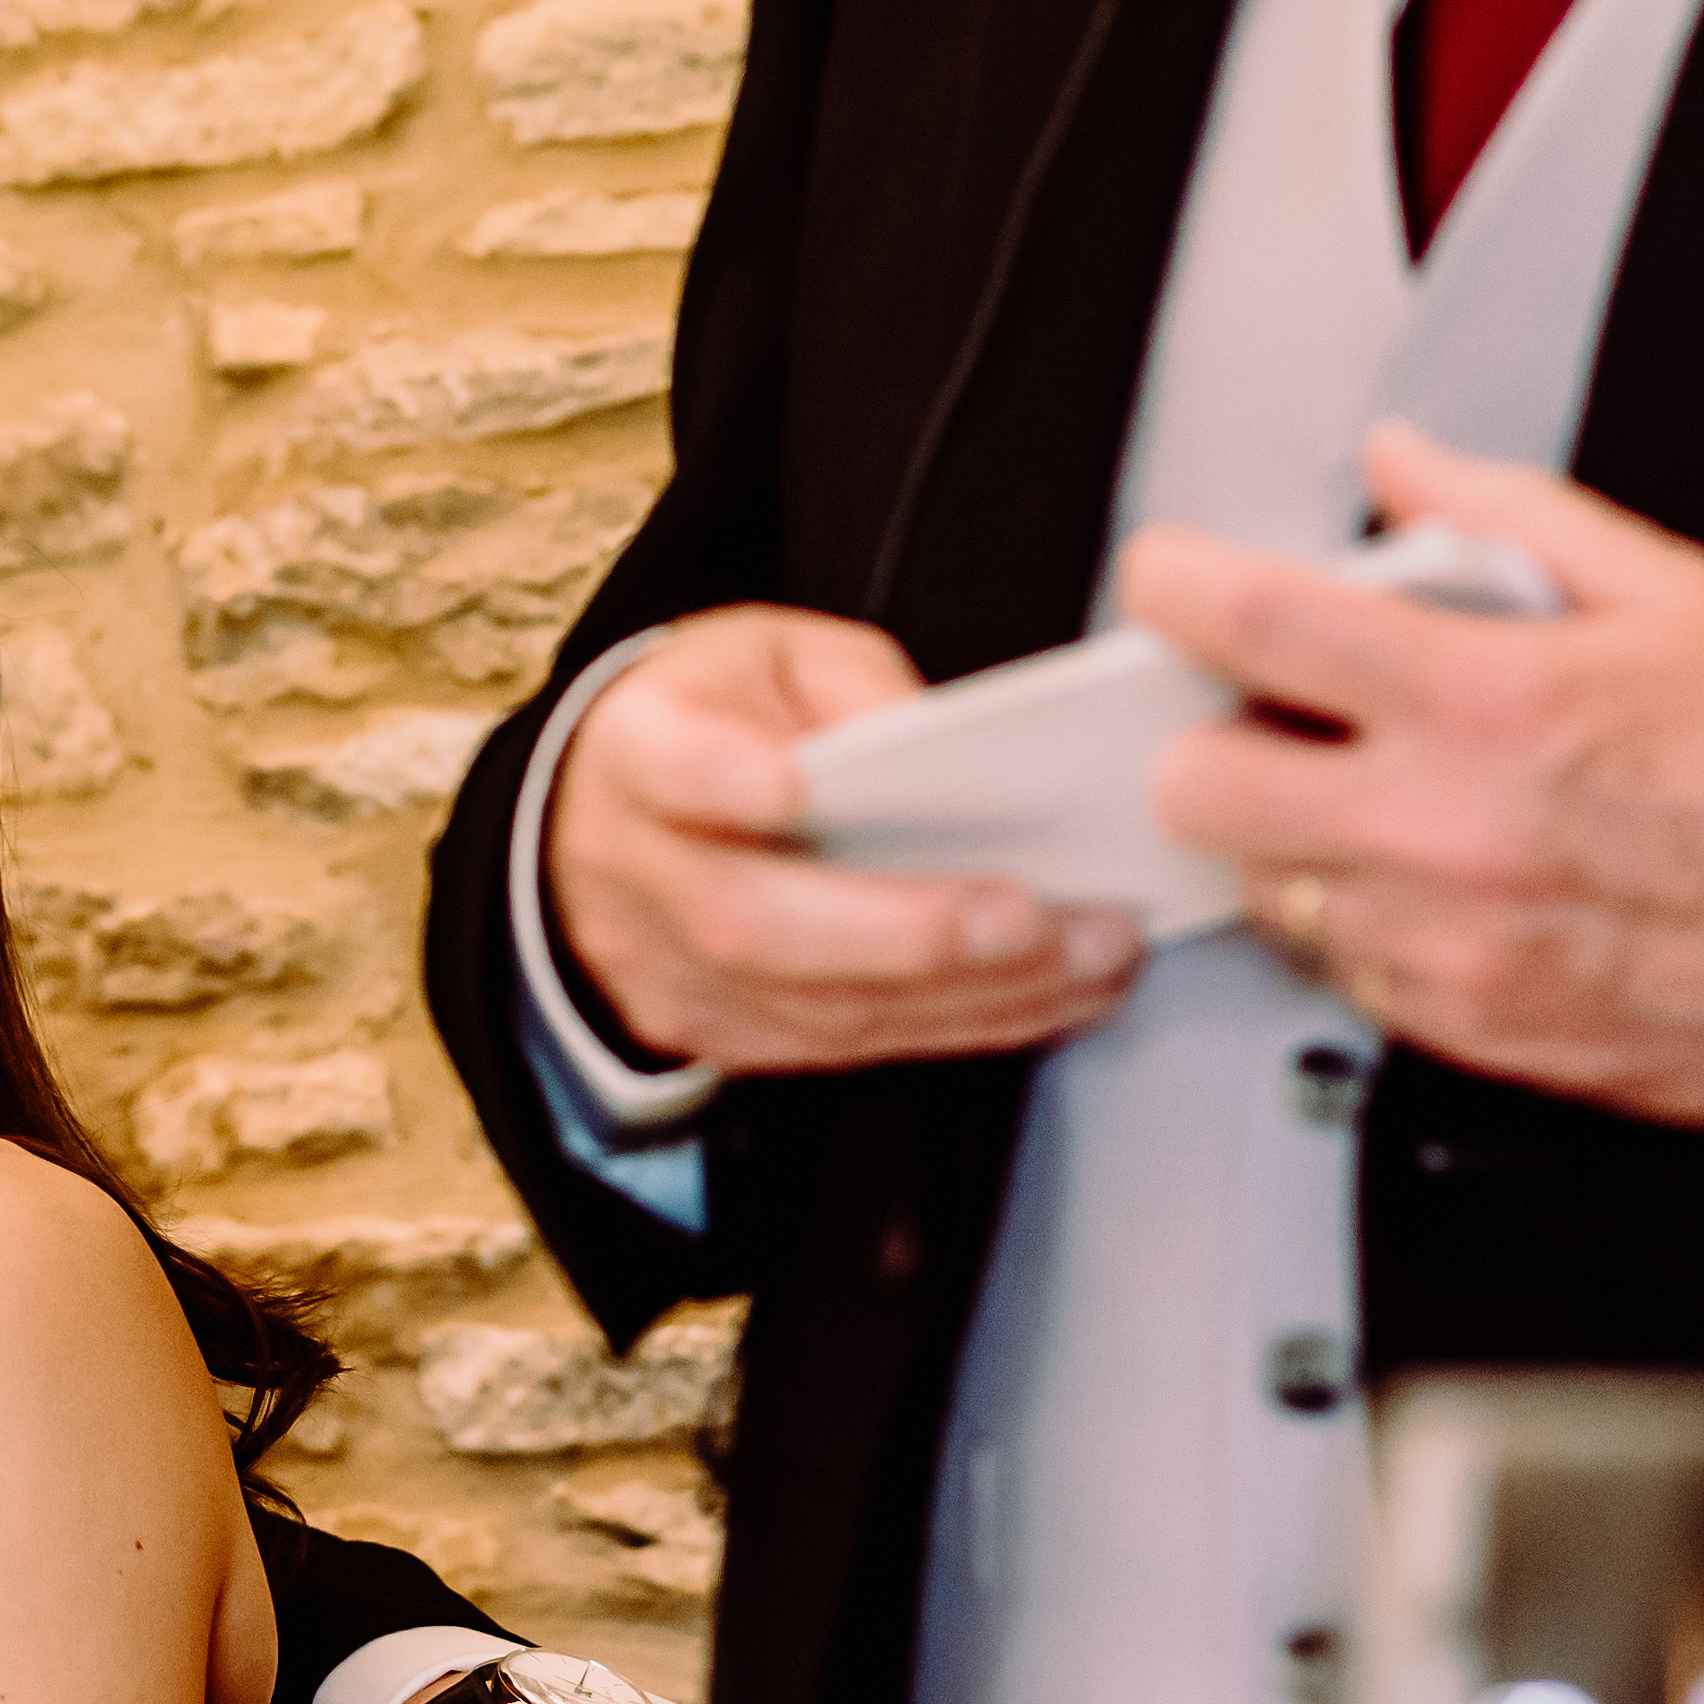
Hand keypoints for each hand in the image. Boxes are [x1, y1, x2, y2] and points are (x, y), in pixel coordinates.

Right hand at [542, 604, 1143, 1074]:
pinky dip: (961, 1025)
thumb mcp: (774, 655)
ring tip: (1093, 954)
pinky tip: (1051, 994)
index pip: (675, 769)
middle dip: (905, 929)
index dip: (730, 783)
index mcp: (638, 750)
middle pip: (755, 921)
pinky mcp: (715, 1033)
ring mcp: (666, 970)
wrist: (610, 813)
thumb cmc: (714, 718)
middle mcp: (635, 873)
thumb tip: (947, 760)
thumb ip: (854, 691)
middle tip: (1030, 917)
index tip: (801, 787)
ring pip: (817, 1006)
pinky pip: (845, 1048)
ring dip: (971, 991)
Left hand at [1121, 423, 1703, 1124]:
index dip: (1175, 587)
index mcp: (1493, 703)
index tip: (1167, 578)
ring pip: (1261, 889)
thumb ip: (1507, 519)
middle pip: (1197, 786)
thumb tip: (1403, 467)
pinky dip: (1362, 924)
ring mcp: (1449, 946)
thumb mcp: (1676, 594)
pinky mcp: (1470, 1032)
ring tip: (1386, 799)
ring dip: (1293, 840)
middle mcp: (1447, 832)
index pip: (1254, 627)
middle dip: (1214, 738)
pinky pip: (1342, 972)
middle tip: (1275, 713)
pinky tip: (1444, 882)